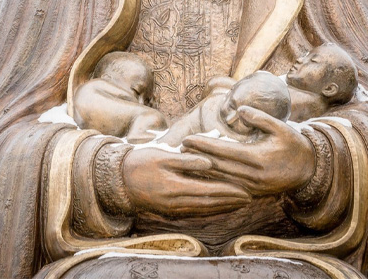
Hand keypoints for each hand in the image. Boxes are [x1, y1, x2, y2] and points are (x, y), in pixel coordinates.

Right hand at [122, 146, 251, 215]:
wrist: (118, 180)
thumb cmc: (141, 162)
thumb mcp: (163, 156)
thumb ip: (187, 160)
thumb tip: (210, 163)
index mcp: (175, 188)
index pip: (209, 191)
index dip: (228, 191)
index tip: (245, 190)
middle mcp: (176, 203)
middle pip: (209, 204)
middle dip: (230, 201)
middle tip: (249, 198)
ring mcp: (172, 209)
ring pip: (203, 210)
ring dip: (222, 207)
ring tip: (238, 202)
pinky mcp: (170, 210)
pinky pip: (194, 211)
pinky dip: (209, 209)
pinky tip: (219, 206)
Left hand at [181, 106, 316, 196]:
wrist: (309, 170)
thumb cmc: (293, 144)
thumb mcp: (281, 127)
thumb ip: (260, 118)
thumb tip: (240, 109)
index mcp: (258, 158)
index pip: (224, 151)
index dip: (204, 145)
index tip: (188, 139)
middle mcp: (252, 175)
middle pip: (218, 166)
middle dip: (197, 157)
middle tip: (179, 148)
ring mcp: (251, 186)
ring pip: (220, 179)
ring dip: (202, 170)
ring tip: (185, 160)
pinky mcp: (252, 192)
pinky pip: (228, 186)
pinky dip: (213, 179)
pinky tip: (202, 174)